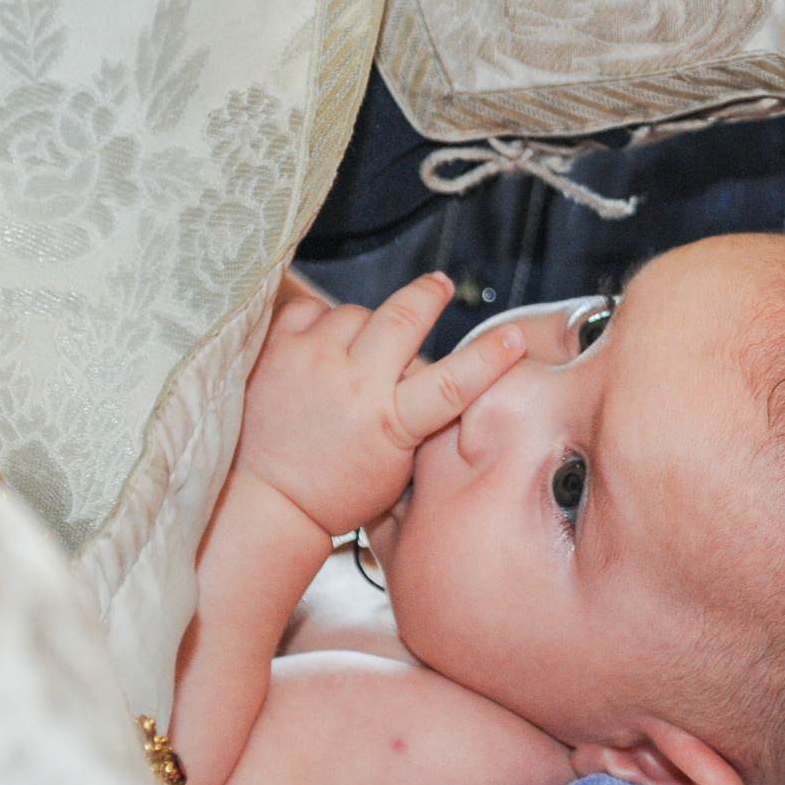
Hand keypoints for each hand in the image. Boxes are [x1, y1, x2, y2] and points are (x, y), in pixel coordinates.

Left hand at [236, 272, 526, 536]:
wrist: (268, 498)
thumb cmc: (338, 488)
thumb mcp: (398, 464)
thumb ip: (421, 417)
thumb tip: (434, 370)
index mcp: (391, 422)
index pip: (453, 380)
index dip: (490, 355)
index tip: (515, 336)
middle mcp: (353, 384)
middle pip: (403, 316)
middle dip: (428, 294)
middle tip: (439, 286)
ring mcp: (312, 361)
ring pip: (357, 311)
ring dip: (366, 326)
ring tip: (357, 354)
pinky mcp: (278, 350)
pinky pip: (312, 309)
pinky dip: (322, 322)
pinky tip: (323, 346)